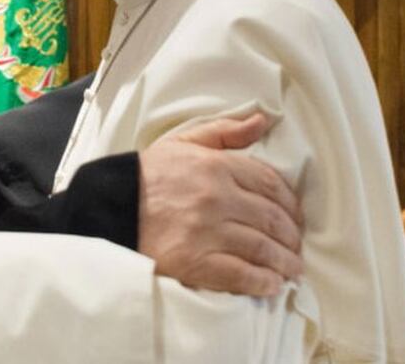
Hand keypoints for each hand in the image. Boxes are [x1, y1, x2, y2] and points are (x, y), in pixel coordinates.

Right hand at [137, 113, 302, 296]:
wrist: (108, 208)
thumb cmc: (146, 175)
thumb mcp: (183, 142)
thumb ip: (224, 132)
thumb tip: (262, 121)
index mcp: (216, 166)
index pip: (269, 183)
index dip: (290, 202)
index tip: (295, 216)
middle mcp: (217, 198)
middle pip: (272, 219)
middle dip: (291, 236)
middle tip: (296, 247)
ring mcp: (208, 233)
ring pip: (263, 249)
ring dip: (284, 263)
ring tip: (291, 270)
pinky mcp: (196, 263)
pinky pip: (242, 275)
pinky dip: (263, 282)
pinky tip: (272, 285)